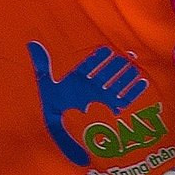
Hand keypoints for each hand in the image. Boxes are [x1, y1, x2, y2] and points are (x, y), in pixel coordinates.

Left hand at [29, 41, 148, 165]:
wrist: (50, 130)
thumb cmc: (50, 107)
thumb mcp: (44, 86)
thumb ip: (41, 66)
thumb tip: (32, 43)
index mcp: (75, 79)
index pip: (88, 65)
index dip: (97, 57)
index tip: (107, 48)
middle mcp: (89, 85)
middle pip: (104, 74)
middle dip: (115, 66)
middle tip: (128, 56)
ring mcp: (99, 96)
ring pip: (115, 83)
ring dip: (125, 76)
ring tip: (137, 68)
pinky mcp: (105, 106)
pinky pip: (122, 98)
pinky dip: (132, 91)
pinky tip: (143, 83)